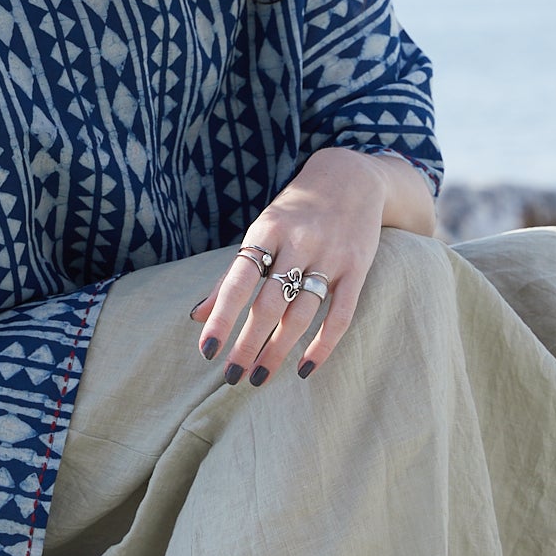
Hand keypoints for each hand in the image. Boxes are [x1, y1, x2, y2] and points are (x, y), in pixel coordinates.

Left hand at [189, 149, 413, 384]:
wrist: (351, 178)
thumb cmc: (294, 212)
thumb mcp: (260, 232)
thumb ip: (231, 275)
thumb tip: (197, 316)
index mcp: (266, 230)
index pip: (238, 281)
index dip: (222, 318)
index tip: (207, 351)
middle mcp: (299, 243)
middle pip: (269, 304)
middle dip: (248, 344)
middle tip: (232, 377)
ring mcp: (331, 256)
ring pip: (302, 314)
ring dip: (278, 350)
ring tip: (258, 376)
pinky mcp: (357, 269)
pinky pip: (341, 315)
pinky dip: (323, 345)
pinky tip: (303, 368)